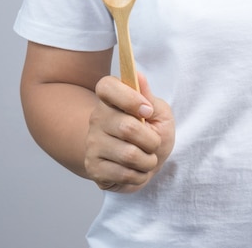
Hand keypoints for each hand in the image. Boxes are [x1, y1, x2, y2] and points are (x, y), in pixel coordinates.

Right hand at [85, 73, 174, 192]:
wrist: (143, 163)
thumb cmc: (152, 133)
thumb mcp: (159, 113)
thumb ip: (149, 96)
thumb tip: (138, 75)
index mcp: (111, 100)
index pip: (107, 86)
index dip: (129, 98)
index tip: (147, 110)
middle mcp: (97, 119)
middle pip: (127, 127)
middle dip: (152, 140)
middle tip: (153, 143)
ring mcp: (92, 144)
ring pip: (128, 154)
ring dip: (148, 160)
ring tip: (146, 158)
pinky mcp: (93, 168)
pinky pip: (123, 175)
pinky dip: (139, 175)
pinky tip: (136, 170)